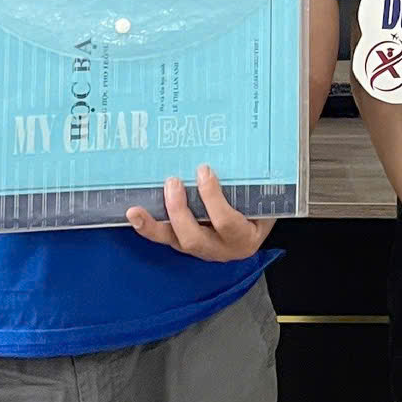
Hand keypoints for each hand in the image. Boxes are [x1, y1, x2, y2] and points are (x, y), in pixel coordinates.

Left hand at [126, 168, 276, 260]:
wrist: (257, 229)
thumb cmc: (263, 209)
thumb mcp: (266, 200)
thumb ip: (254, 184)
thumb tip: (244, 151)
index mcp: (244, 238)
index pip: (226, 222)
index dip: (212, 198)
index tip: (204, 171)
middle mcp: (221, 250)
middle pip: (194, 239)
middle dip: (179, 211)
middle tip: (173, 182)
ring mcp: (202, 250)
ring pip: (174, 242)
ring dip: (153, 226)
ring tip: (135, 211)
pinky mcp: (187, 245)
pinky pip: (167, 238)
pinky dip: (150, 227)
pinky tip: (135, 215)